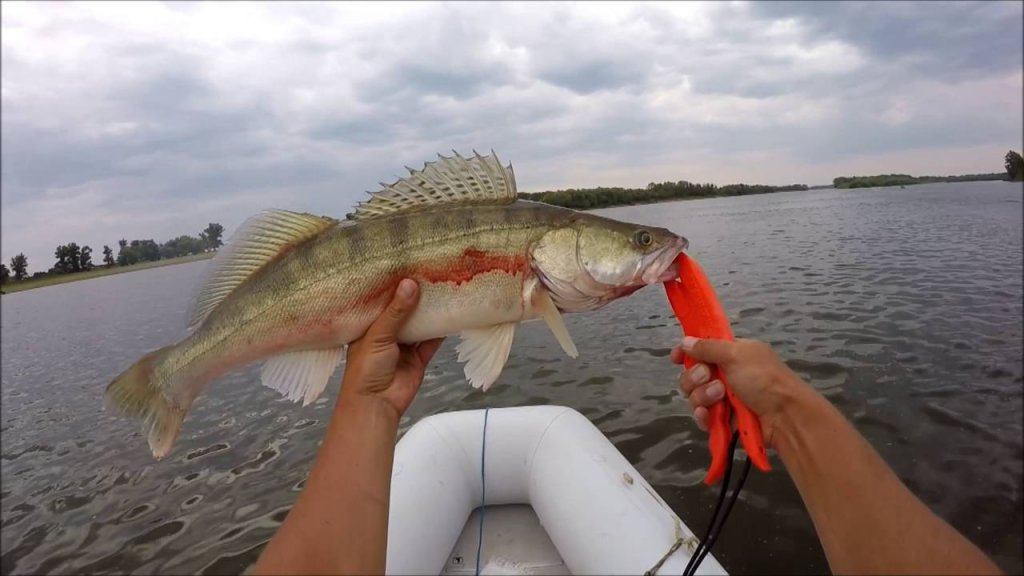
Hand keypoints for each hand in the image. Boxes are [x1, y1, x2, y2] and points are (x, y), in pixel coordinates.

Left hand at [339, 278, 444, 418]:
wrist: (376, 404)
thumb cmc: (365, 370)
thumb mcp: (378, 335)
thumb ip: (396, 311)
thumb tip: (410, 284)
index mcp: (369, 325)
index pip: (382, 301)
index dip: (393, 286)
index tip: (406, 266)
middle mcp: (387, 333)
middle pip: (405, 310)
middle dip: (416, 296)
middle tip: (430, 273)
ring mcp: (404, 346)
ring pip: (420, 324)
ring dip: (430, 311)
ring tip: (443, 289)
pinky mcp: (419, 358)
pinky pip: (432, 341)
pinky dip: (441, 330)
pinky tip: (451, 314)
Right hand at [670, 336, 808, 447]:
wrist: (785, 415)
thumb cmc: (764, 378)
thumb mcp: (736, 354)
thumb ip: (708, 347)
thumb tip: (685, 341)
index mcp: (731, 354)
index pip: (701, 350)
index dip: (686, 353)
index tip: (676, 358)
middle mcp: (725, 375)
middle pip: (692, 374)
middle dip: (695, 377)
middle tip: (708, 376)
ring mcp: (724, 398)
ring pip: (694, 396)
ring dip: (703, 395)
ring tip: (720, 397)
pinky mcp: (723, 419)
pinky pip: (702, 416)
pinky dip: (703, 415)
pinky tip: (709, 415)